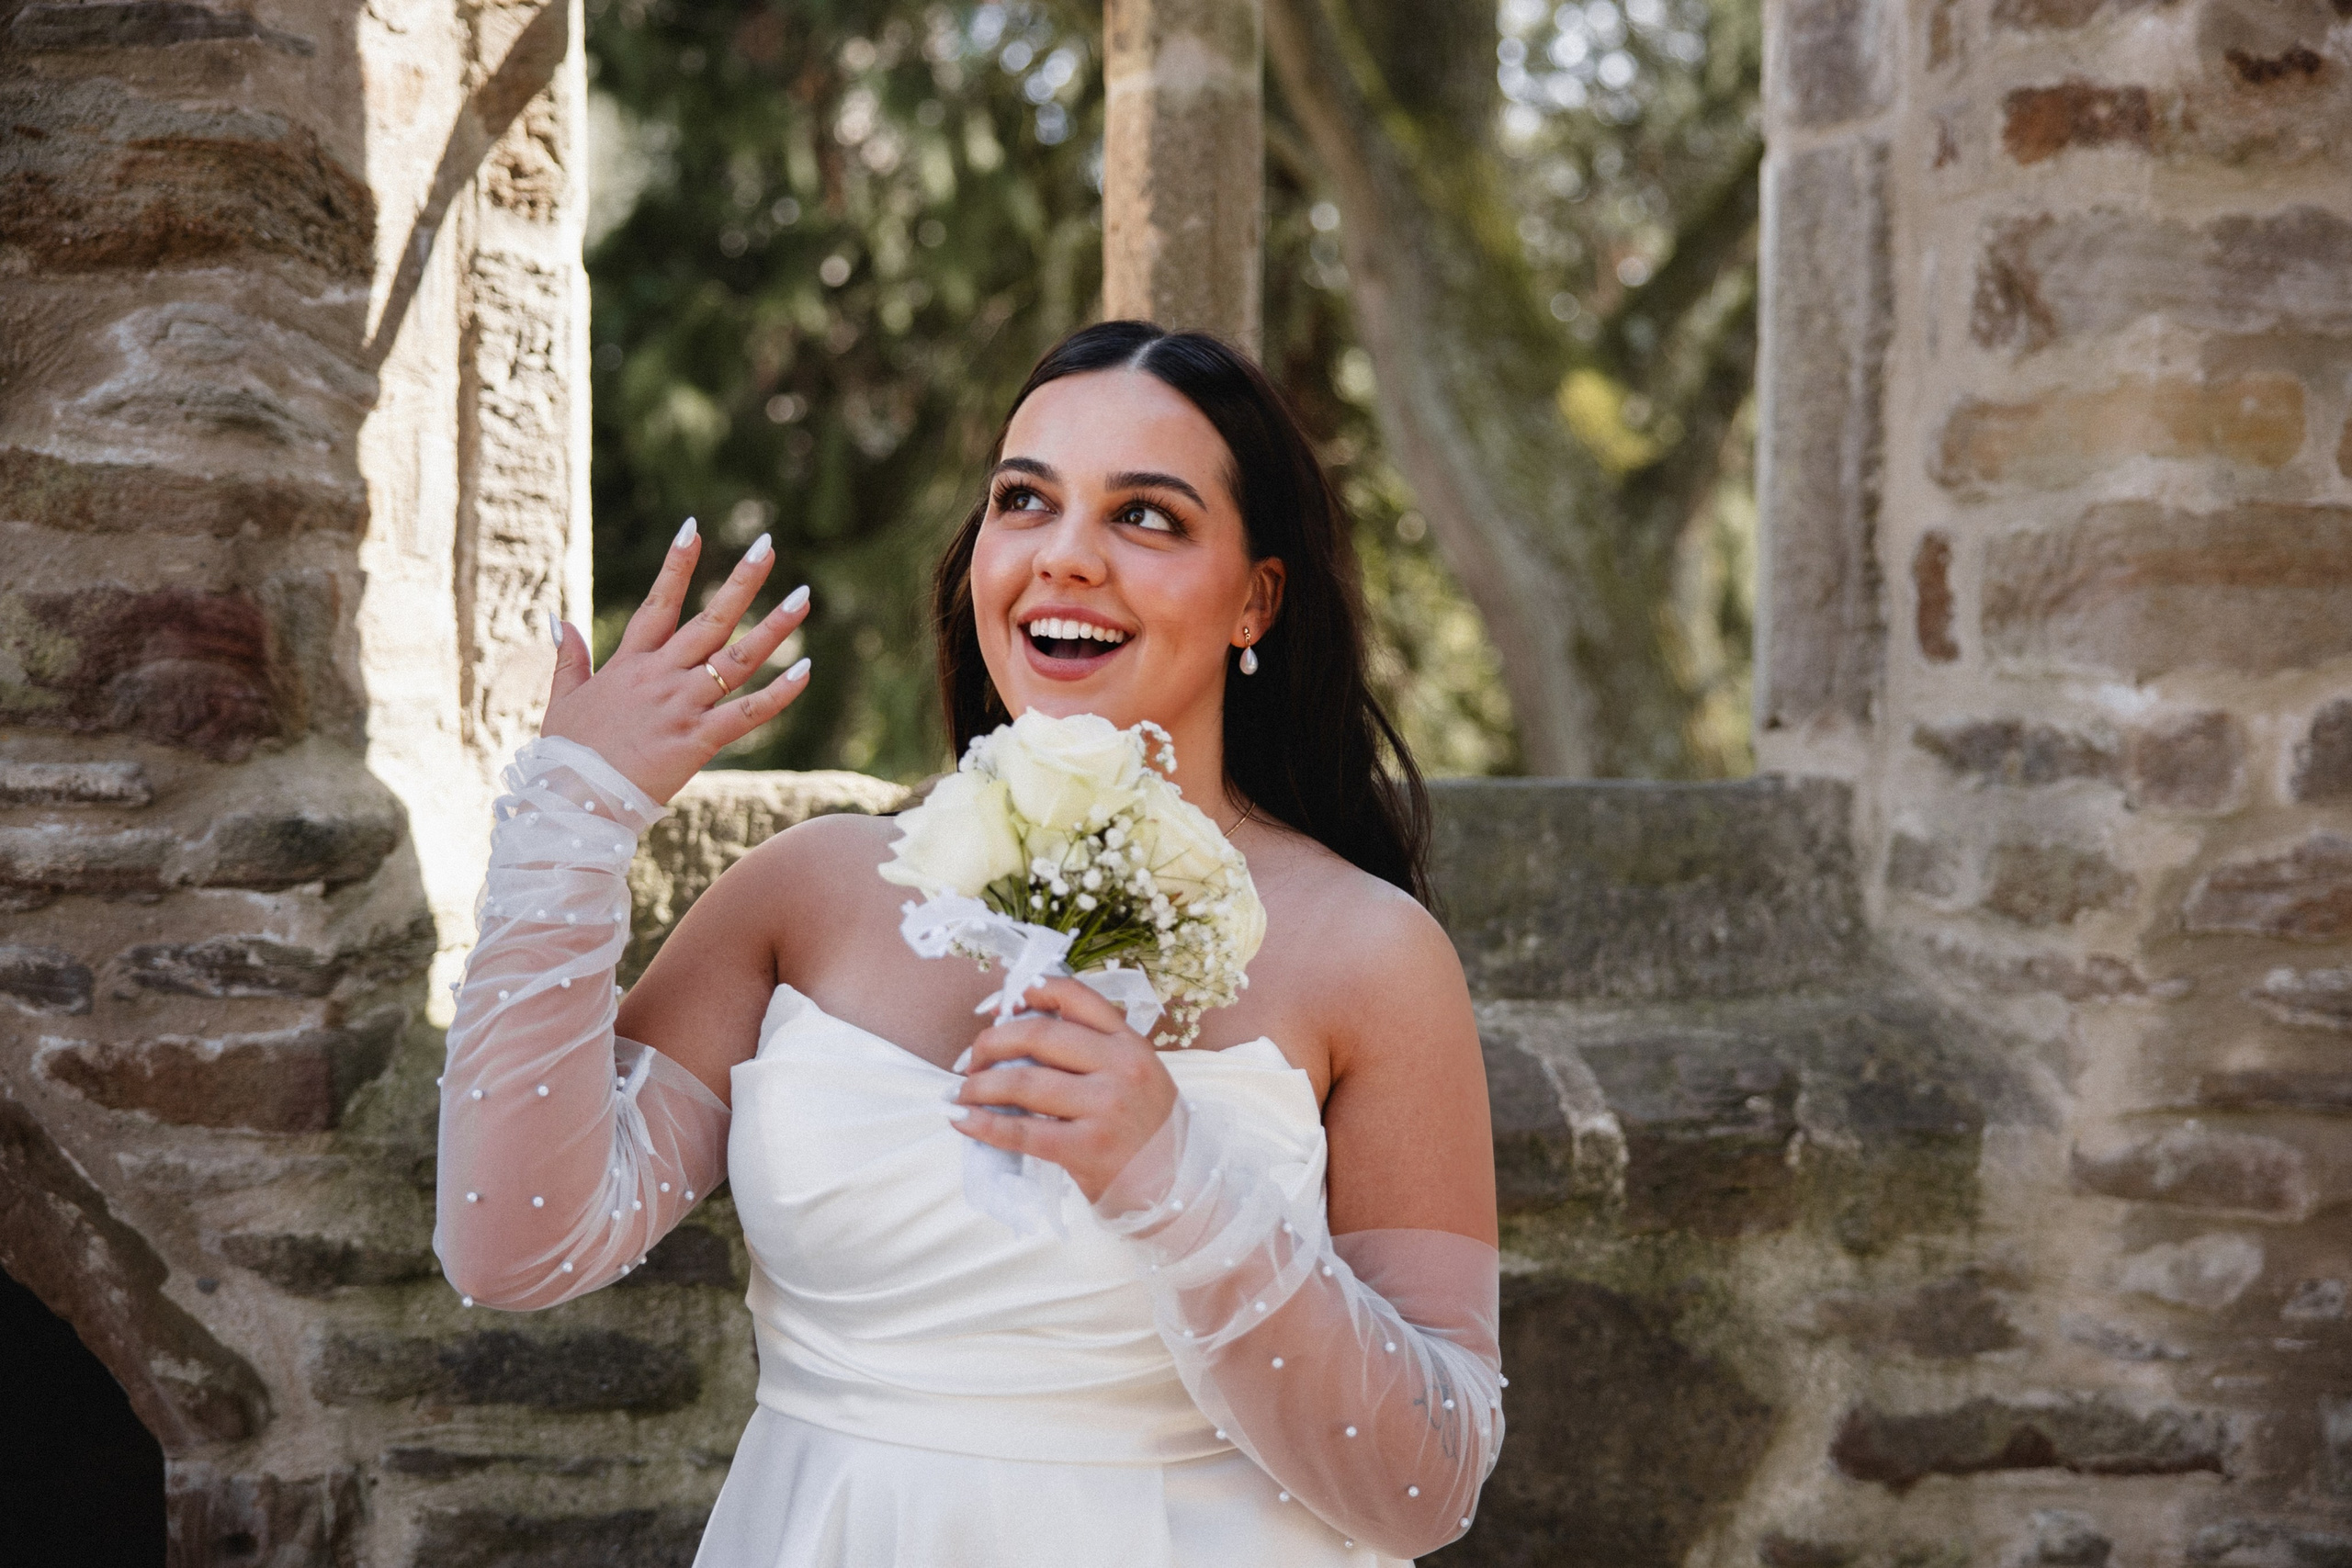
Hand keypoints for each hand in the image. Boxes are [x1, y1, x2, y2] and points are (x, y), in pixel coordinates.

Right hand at [542, 522, 811, 802]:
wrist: (572, 800)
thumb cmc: (567, 754)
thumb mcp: (564, 698)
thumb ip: (569, 657)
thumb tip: (559, 618)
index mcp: (630, 662)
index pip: (658, 602)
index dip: (676, 564)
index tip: (694, 527)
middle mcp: (661, 675)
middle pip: (710, 618)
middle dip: (742, 580)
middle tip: (768, 545)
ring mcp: (681, 705)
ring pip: (738, 658)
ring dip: (775, 628)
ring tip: (804, 597)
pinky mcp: (698, 739)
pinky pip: (748, 713)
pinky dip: (779, 693)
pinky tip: (806, 669)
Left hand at [949, 977, 1178, 1203]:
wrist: (1177, 1185)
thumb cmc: (1148, 1128)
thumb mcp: (1137, 1073)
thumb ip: (1094, 1049)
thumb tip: (1021, 1030)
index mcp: (1130, 1043)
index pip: (1075, 997)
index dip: (1030, 992)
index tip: (1001, 1004)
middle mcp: (1120, 1068)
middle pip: (1038, 1035)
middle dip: (992, 1042)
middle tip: (971, 1058)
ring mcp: (1104, 1107)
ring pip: (1023, 1082)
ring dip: (980, 1085)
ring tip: (963, 1092)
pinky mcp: (1086, 1148)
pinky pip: (1022, 1131)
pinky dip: (984, 1125)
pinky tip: (962, 1121)